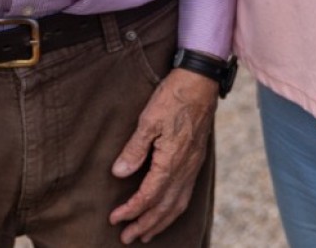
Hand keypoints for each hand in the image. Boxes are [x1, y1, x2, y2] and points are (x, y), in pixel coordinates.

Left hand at [109, 68, 217, 243]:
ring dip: (160, 222)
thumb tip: (119, 174)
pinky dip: (174, 210)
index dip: (131, 210)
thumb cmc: (173, 98)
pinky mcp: (195, 161)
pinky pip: (186, 194)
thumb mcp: (147, 121)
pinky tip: (166, 212)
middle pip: (164, 208)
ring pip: (178, 205)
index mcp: (172, 162)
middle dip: (145, 225)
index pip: (149, 196)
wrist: (201, 83)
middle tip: (127, 239)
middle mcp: (185, 170)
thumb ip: (134, 150)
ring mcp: (193, 167)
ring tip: (145, 234)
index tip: (114, 219)